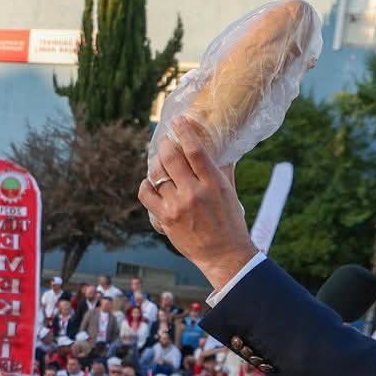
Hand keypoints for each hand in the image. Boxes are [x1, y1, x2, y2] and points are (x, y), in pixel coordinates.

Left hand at [136, 116, 257, 289]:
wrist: (224, 254)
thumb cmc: (230, 222)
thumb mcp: (230, 192)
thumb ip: (222, 170)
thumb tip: (220, 148)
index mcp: (213, 183)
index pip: (195, 150)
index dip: (184, 131)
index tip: (178, 121)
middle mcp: (194, 192)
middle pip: (171, 157)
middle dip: (166, 145)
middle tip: (166, 142)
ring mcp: (177, 205)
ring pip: (156, 173)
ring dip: (156, 163)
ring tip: (159, 161)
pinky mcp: (165, 218)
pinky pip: (146, 194)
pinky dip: (146, 184)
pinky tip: (150, 182)